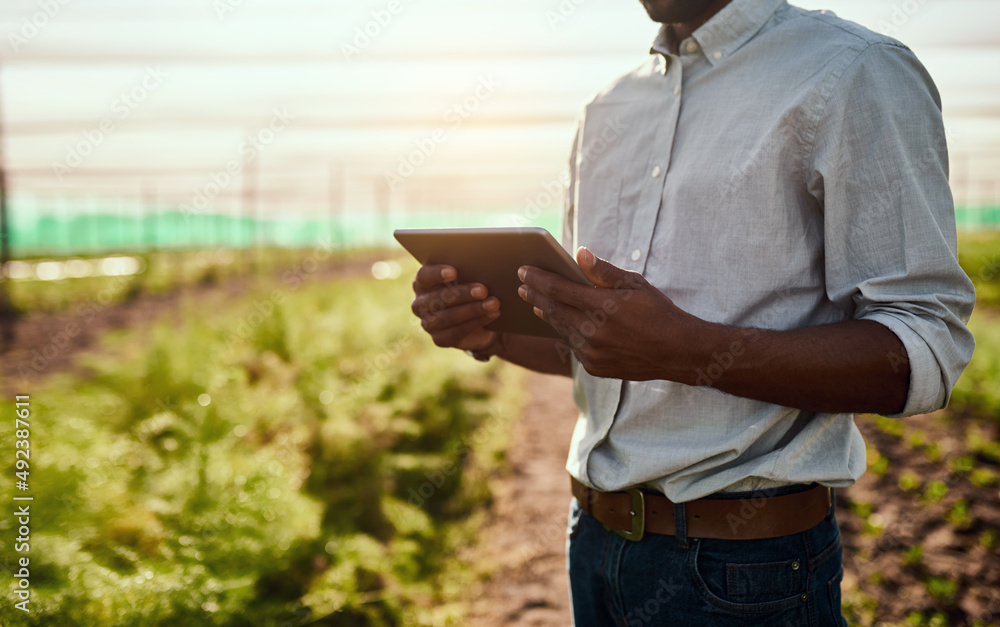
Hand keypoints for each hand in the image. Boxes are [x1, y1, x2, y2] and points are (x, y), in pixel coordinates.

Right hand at [410, 264, 501, 350]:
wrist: (477, 319)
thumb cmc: (469, 289)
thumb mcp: (467, 278)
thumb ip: (467, 272)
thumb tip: (483, 266)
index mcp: (422, 283)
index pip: (424, 276)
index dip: (437, 274)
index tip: (454, 272)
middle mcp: (421, 304)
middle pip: (439, 298)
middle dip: (463, 294)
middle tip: (483, 290)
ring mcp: (428, 323)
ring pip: (449, 316)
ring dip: (474, 309)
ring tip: (493, 303)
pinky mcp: (440, 339)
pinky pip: (457, 332)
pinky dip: (477, 322)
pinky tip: (492, 314)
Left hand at [516, 247, 701, 380]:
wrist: (677, 352)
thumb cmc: (657, 312)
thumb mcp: (635, 284)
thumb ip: (603, 271)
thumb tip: (579, 253)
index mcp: (602, 306)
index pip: (558, 288)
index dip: (537, 278)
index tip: (523, 270)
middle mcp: (593, 331)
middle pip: (553, 309)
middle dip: (535, 295)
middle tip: (522, 285)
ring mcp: (592, 352)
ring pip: (560, 329)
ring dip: (546, 314)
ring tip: (535, 303)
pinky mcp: (594, 367)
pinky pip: (573, 346)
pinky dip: (566, 332)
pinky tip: (561, 322)